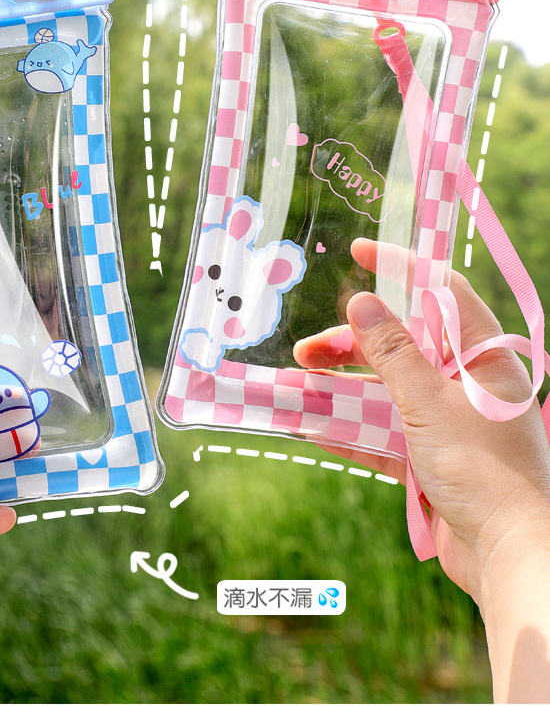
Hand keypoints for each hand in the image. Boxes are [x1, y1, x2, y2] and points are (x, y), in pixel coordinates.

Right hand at [295, 240, 549, 700]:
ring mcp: (451, 425)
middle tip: (309, 349)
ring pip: (388, 392)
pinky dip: (351, 430)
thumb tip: (362, 302)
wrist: (513, 557)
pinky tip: (311, 426)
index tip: (358, 253)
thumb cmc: (485, 472)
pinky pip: (385, 436)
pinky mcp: (434, 463)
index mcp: (486, 358)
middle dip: (354, 344)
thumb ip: (393, 353)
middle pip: (406, 347)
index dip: (402, 269)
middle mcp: (469, 386)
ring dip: (344, 388)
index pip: (443, 294)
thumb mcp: (430, 403)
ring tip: (299, 383)